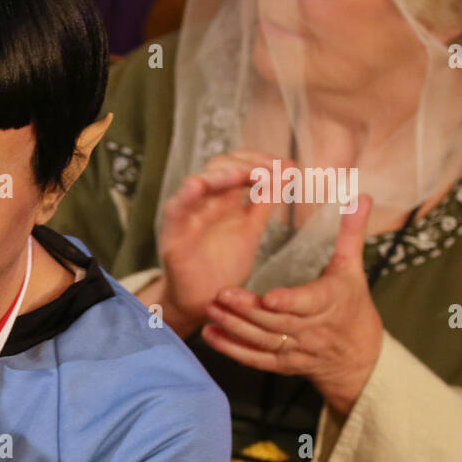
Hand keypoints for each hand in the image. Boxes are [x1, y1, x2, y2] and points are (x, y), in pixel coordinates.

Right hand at [155, 150, 283, 333]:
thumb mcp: (252, 228)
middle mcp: (204, 202)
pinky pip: (174, 210)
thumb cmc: (223, 265)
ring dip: (219, 175)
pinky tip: (197, 186)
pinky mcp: (173, 236)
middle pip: (218, 166)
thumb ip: (266, 200)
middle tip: (270, 170)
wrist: (205, 302)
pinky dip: (184, 196)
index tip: (284, 165)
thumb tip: (289, 169)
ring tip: (242, 174)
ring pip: (196, 182)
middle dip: (245, 164)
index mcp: (223, 198)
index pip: (237, 164)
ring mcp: (187, 216)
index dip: (259, 159)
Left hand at [199, 194, 383, 416]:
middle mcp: (313, 329)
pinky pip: (256, 359)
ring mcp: (297, 350)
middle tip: (221, 293)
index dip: (289, 301)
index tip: (268, 296)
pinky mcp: (282, 365)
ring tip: (211, 309)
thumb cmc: (353, 305)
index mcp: (331, 302)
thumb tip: (362, 196)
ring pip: (263, 340)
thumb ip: (352, 233)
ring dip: (235, 327)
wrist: (359, 358)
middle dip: (248, 309)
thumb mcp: (353, 269)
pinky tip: (210, 335)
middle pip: (277, 321)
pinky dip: (232, 349)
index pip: (308, 303)